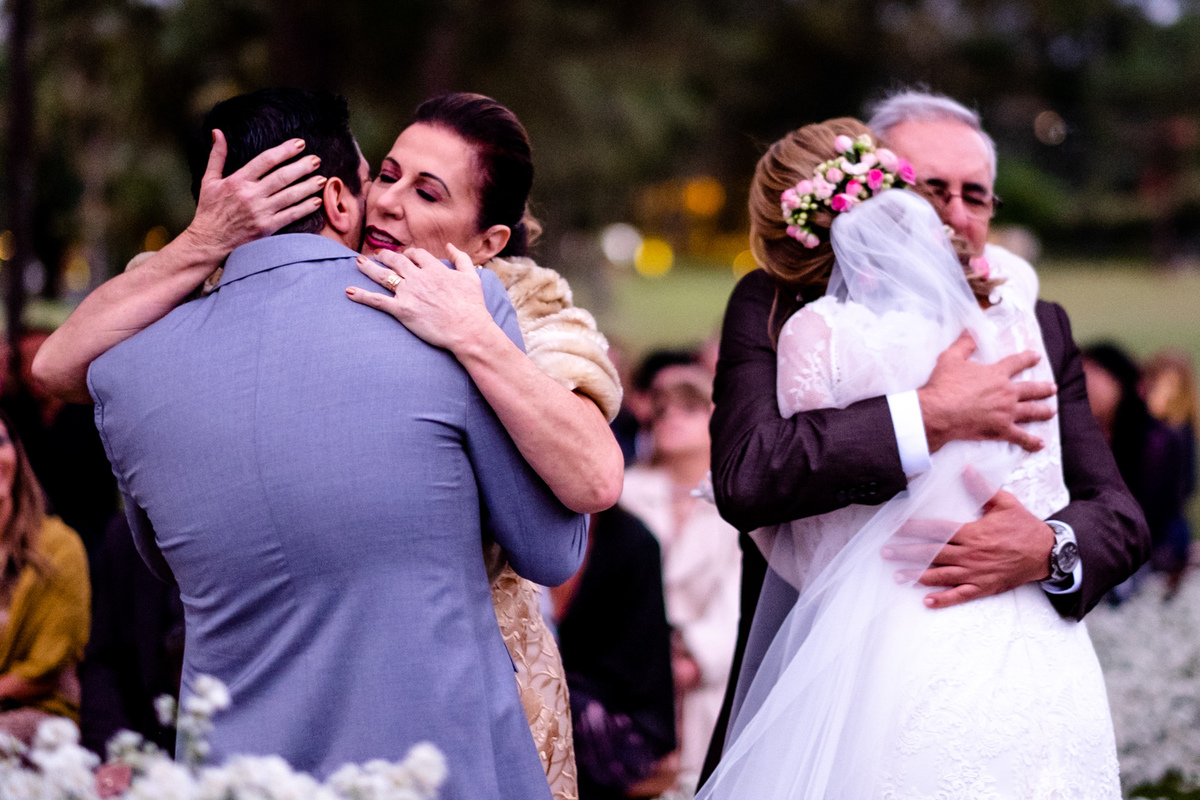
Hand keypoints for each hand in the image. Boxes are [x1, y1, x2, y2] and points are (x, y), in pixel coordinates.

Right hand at [182, 130, 326, 260]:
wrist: (209, 241)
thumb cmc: (210, 210)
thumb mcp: (209, 180)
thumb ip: (217, 155)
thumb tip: (218, 132)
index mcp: (238, 181)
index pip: (266, 160)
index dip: (285, 150)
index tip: (300, 143)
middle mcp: (251, 195)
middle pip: (282, 177)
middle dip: (302, 167)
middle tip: (316, 159)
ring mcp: (260, 212)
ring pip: (290, 196)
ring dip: (308, 186)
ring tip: (322, 178)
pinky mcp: (267, 228)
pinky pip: (290, 216)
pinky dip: (305, 208)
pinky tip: (316, 201)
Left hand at [346, 244, 497, 352]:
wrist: (467, 329)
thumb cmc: (472, 305)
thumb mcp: (471, 277)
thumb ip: (460, 258)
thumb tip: (450, 245)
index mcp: (434, 269)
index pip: (417, 254)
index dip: (410, 253)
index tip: (406, 255)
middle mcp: (418, 277)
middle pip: (396, 261)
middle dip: (385, 256)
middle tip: (377, 255)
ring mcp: (408, 294)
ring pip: (383, 276)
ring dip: (368, 268)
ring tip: (358, 263)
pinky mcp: (402, 311)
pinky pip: (378, 301)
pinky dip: (362, 296)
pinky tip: (349, 292)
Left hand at [883, 466, 1054, 608]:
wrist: (1047, 553)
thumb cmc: (1024, 527)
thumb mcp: (1005, 504)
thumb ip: (982, 488)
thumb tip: (966, 469)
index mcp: (972, 532)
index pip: (936, 529)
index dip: (914, 528)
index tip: (895, 528)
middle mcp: (970, 554)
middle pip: (932, 553)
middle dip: (907, 552)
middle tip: (886, 552)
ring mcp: (976, 573)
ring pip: (941, 575)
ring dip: (917, 576)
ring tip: (898, 576)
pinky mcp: (984, 587)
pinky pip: (960, 595)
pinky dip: (943, 599)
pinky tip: (927, 601)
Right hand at [918, 330, 1055, 452]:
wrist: (939, 412)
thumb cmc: (944, 385)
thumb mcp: (951, 358)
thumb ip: (964, 344)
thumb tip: (971, 330)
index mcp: (996, 374)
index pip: (1016, 363)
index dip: (1027, 358)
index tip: (1036, 356)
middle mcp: (1006, 392)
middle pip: (1031, 389)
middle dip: (1043, 388)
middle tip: (1053, 388)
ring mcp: (1006, 412)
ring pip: (1032, 411)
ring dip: (1044, 411)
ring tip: (1051, 411)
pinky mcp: (1001, 429)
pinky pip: (1020, 437)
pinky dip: (1031, 441)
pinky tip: (1040, 444)